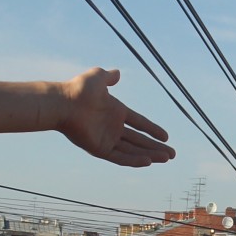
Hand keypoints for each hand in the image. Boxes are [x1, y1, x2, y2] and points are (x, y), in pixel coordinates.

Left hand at [57, 69, 173, 167]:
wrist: (63, 103)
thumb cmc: (78, 89)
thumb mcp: (98, 77)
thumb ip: (109, 77)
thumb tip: (117, 73)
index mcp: (116, 111)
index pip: (139, 122)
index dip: (152, 129)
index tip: (166, 136)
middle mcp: (113, 127)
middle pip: (139, 140)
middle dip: (156, 147)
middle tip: (172, 154)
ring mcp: (106, 139)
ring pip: (133, 150)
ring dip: (149, 155)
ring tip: (166, 158)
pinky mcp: (99, 149)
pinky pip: (120, 157)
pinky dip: (133, 160)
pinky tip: (148, 162)